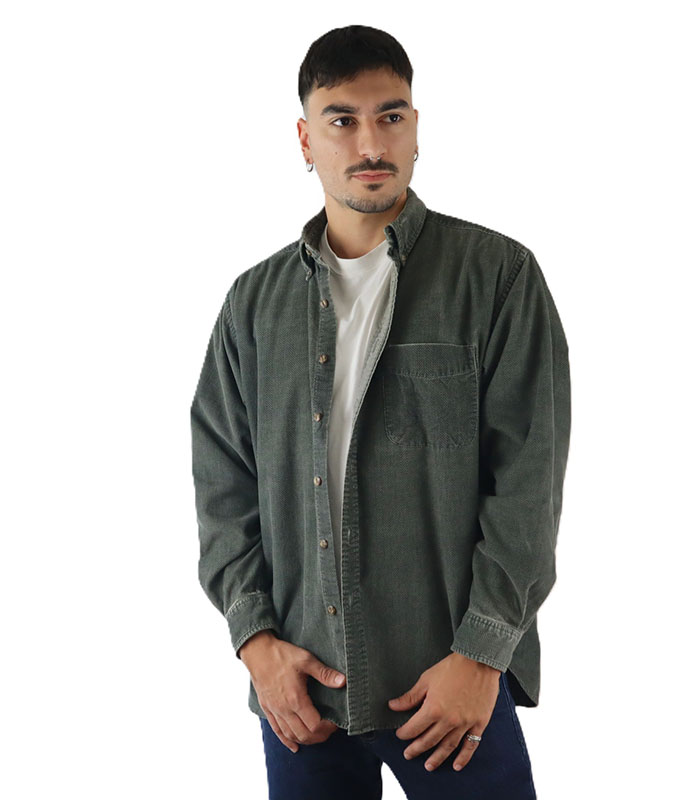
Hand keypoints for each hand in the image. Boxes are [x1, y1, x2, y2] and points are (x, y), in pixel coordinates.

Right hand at [240, 631, 345, 752]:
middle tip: (329, 730)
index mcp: (296, 699)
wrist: (258, 652)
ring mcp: (274, 711)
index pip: (314, 725)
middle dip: (319, 737)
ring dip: (305, 740)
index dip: (327, 728)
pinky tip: (294, 746)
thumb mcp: (306, 660)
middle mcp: (284, 709)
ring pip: (290, 735)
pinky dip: (287, 741)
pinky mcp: (267, 709)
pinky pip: (277, 731)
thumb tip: (343, 681)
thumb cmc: (282, 655)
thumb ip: (325, 673)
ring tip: (317, 736)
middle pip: (303, 735)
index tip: (335, 722)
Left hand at [388, 652, 500, 771]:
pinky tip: (456, 765)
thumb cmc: (452, 667)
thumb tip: (393, 706)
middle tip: (408, 755)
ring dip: (437, 758)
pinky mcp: (479, 723)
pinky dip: (464, 757)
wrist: (479, 661)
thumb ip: (410, 697)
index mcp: (433, 709)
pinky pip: (471, 745)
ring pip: (448, 747)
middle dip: (416, 749)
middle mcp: (448, 720)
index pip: (414, 728)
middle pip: (429, 740)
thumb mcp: (427, 679)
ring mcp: (465, 724)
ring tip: (428, 766)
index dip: (404, 733)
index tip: (400, 735)